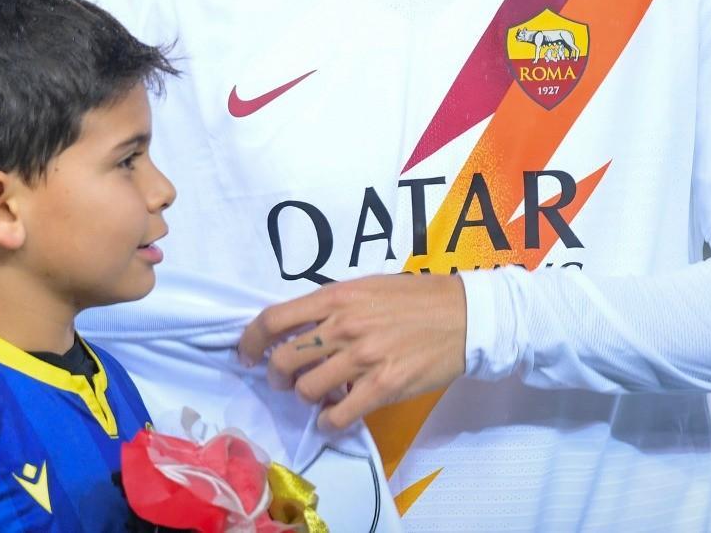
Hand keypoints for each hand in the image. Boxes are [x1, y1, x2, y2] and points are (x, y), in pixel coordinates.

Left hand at [236, 273, 466, 430]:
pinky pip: (338, 416)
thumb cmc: (415, 297)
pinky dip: (328, 423)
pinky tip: (333, 418)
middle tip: (285, 381)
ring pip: (307, 390)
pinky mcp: (382, 387)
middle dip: (276, 376)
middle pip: (282, 360)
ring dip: (306, 399)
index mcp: (335, 297)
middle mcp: (342, 327)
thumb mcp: (366, 287)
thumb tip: (300, 329)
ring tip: (319, 396)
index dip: (249, 340)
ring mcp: (361, 358)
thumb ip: (332, 306)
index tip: (246, 354)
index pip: (273, 319)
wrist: (464, 315)